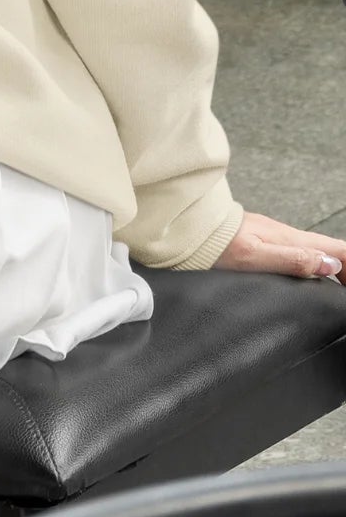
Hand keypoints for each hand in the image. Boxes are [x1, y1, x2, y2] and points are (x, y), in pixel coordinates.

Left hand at [211, 210, 343, 281]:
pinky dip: (314, 263)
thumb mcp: (256, 256)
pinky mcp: (263, 242)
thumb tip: (330, 264)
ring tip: (339, 286)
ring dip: (333, 265)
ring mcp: (274, 237)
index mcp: (290, 239)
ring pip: (315, 250)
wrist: (188, 230)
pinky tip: (310, 276)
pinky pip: (299, 252)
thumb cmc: (216, 244)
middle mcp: (286, 235)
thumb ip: (293, 260)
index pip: (336, 249)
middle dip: (345, 267)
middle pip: (329, 249)